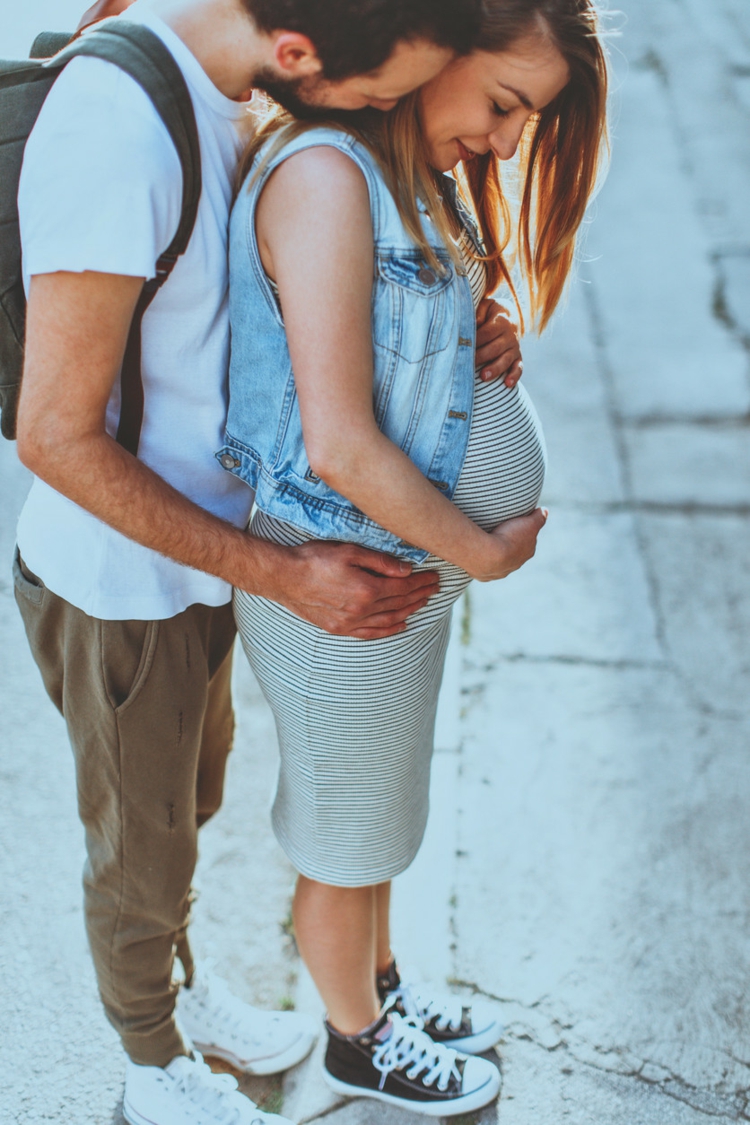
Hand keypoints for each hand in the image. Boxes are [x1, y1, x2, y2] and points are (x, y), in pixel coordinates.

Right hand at [262, 540, 439, 638]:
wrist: (284, 578)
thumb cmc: (314, 559)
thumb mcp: (349, 551)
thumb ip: (380, 562)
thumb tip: (407, 570)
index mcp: (367, 589)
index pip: (404, 587)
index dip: (422, 582)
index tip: (435, 577)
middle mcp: (362, 610)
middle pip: (400, 603)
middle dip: (421, 595)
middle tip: (435, 587)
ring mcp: (351, 622)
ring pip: (390, 620)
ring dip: (410, 611)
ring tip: (424, 602)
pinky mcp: (340, 629)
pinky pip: (371, 633)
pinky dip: (390, 630)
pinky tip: (402, 624)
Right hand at [471, 508, 547, 581]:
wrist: (487, 554)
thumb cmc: (509, 537)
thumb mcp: (529, 523)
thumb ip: (539, 517)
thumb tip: (545, 511)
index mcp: (527, 553)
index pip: (529, 541)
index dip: (524, 532)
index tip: (516, 525)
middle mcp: (516, 565)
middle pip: (515, 553)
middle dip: (511, 545)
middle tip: (502, 533)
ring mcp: (500, 572)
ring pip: (500, 562)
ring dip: (496, 554)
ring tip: (489, 543)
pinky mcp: (485, 575)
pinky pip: (485, 568)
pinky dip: (484, 561)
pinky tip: (481, 555)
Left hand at [475, 298, 522, 387]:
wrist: (509, 316)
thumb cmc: (489, 313)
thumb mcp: (485, 306)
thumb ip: (479, 312)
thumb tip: (475, 323)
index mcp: (501, 321)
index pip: (486, 333)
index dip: (475, 340)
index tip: (461, 347)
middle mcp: (510, 335)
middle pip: (495, 348)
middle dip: (481, 357)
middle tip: (468, 364)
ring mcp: (515, 348)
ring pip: (506, 360)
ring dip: (495, 369)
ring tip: (483, 377)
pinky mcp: (517, 357)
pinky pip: (519, 367)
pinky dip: (514, 376)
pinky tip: (507, 384)